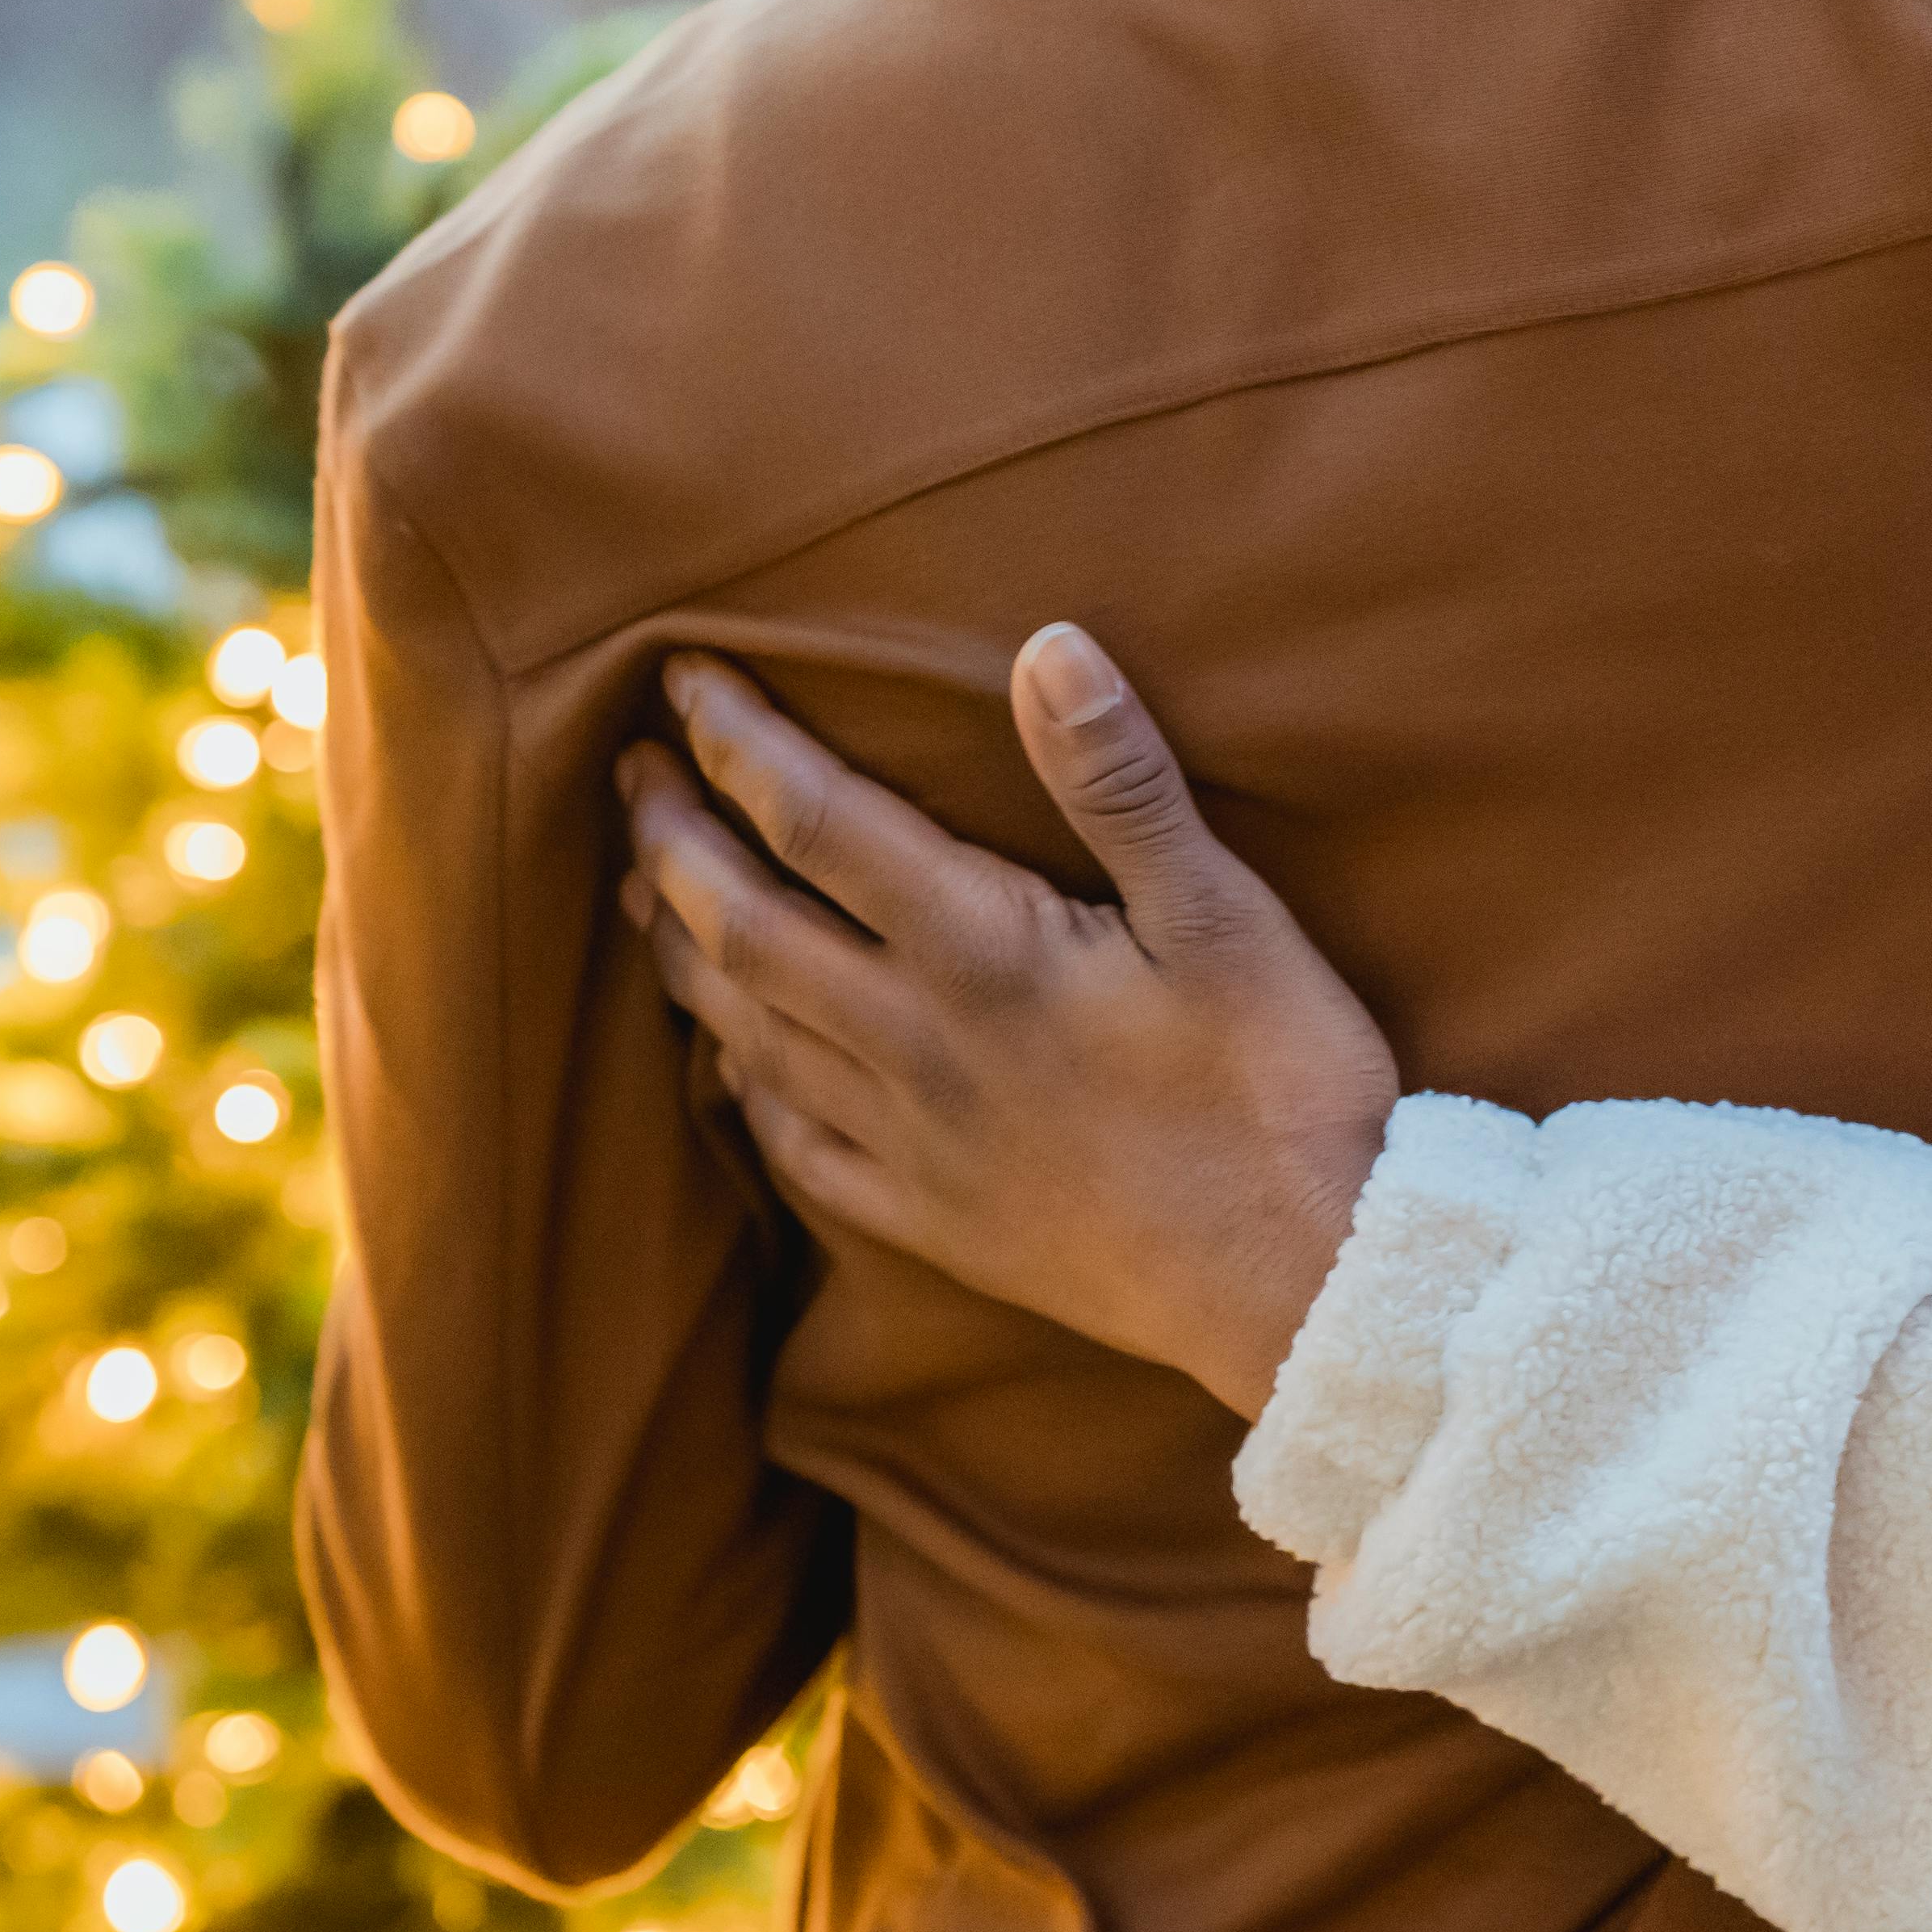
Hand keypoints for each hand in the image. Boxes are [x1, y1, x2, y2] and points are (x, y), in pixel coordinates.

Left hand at [616, 631, 1396, 1419]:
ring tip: (642, 892)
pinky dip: (742, 1083)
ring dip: (681, 951)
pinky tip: (730, 1056)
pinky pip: (793, 1146)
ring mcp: (912, 1144)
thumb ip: (1121, 782)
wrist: (1304, 1285)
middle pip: (742, 926)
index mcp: (979, 953)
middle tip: (627, 776)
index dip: (737, 743)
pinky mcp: (932, 1222)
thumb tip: (1046, 646)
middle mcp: (914, 1045)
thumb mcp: (1223, 914)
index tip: (682, 682)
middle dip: (671, 840)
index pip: (813, 820)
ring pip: (746, 1032)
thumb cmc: (1280, 1088)